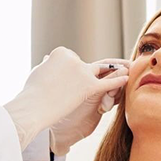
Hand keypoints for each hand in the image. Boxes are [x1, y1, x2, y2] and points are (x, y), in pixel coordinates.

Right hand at [4, 48, 128, 149]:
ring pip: (103, 71)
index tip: (86, 75)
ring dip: (117, 69)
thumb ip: (48, 65)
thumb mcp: (38, 73)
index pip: (75, 60)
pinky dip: (118, 80)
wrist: (33, 107)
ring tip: (128, 68)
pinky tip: (127, 77)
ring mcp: (82, 72)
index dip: (82, 69)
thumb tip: (48, 59)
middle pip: (92, 64)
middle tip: (121, 63)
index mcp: (61, 53)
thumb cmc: (32, 93)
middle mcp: (74, 59)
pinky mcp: (89, 86)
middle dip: (109, 64)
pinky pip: (107, 83)